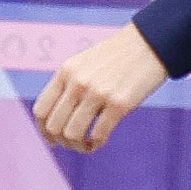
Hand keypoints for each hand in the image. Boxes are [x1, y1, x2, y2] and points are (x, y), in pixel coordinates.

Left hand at [33, 23, 168, 151]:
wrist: (150, 43)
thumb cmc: (117, 57)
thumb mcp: (84, 63)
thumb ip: (68, 84)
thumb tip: (56, 118)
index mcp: (66, 71)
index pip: (41, 110)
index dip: (44, 130)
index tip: (54, 139)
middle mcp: (78, 82)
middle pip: (54, 126)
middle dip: (62, 141)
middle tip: (75, 142)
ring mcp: (98, 93)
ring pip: (73, 134)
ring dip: (78, 146)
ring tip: (87, 144)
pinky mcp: (119, 103)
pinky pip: (98, 134)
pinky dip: (96, 143)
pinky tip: (99, 140)